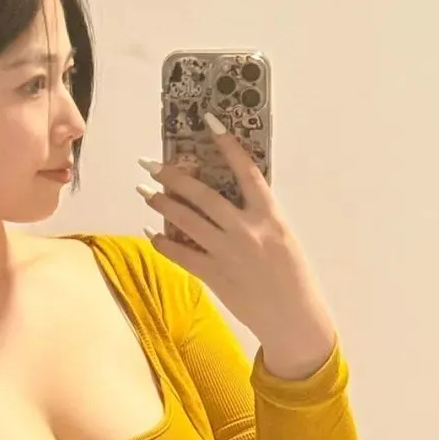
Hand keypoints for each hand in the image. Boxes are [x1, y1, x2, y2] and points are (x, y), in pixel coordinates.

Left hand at [138, 116, 337, 379]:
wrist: (292, 318)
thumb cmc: (293, 278)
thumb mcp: (284, 238)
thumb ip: (259, 217)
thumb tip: (230, 200)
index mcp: (270, 215)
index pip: (246, 170)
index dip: (227, 143)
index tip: (209, 121)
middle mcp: (246, 230)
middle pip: (203, 195)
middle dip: (174, 176)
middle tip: (151, 164)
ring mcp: (228, 253)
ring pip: (187, 221)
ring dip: (162, 204)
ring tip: (145, 192)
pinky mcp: (215, 276)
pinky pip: (181, 255)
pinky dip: (163, 243)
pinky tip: (150, 233)